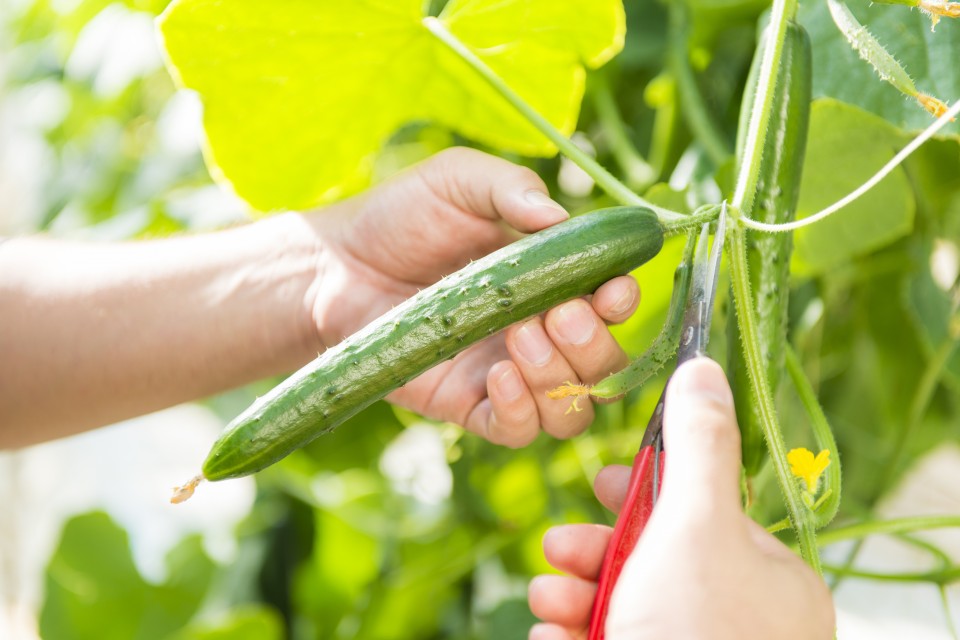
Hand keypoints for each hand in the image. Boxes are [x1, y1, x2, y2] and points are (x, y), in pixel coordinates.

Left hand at [308, 147, 639, 445]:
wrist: (334, 265)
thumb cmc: (399, 216)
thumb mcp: (456, 181)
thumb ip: (509, 187)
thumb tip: (560, 216)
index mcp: (551, 279)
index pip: (610, 304)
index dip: (622, 302)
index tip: (611, 289)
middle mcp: (540, 332)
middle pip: (604, 366)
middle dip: (593, 345)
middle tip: (557, 313)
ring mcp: (507, 373)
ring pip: (571, 409)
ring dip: (561, 379)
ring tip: (520, 336)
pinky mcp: (469, 405)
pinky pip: (519, 432)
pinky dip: (522, 411)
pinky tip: (496, 374)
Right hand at [527, 358, 834, 638]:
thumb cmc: (699, 635)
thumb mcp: (696, 527)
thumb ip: (697, 446)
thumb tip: (705, 365)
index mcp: (767, 578)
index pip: (702, 511)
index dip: (646, 489)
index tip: (602, 477)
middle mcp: (736, 621)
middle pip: (652, 558)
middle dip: (593, 550)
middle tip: (557, 548)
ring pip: (620, 604)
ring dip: (572, 594)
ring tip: (547, 600)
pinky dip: (573, 636)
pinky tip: (552, 637)